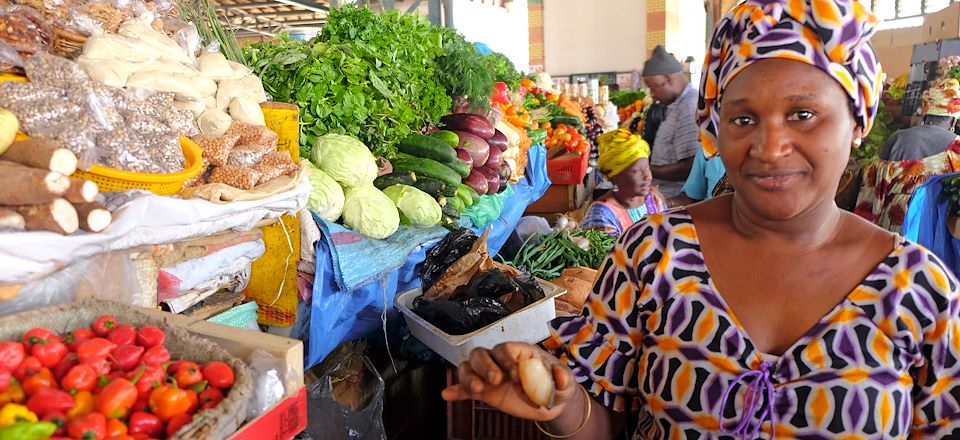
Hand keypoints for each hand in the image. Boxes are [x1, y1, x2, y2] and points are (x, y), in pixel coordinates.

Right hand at [441, 342, 578, 421]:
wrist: (552, 402)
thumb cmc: (558, 385)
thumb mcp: (566, 382)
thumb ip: (563, 378)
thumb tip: (558, 373)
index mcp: (519, 352)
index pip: (505, 348)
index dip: (506, 359)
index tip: (515, 376)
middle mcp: (500, 360)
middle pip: (481, 353)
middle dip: (485, 366)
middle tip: (495, 381)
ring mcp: (490, 375)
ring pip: (469, 367)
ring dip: (468, 377)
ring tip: (476, 391)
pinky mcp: (485, 392)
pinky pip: (465, 389)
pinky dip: (456, 391)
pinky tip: (447, 395)